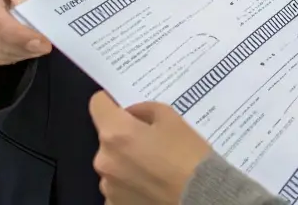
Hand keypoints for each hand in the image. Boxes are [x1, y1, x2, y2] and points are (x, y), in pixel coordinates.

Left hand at [90, 93, 211, 203]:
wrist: (200, 197)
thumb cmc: (187, 153)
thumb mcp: (170, 117)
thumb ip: (144, 110)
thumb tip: (131, 114)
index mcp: (115, 133)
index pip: (98, 104)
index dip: (111, 102)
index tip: (125, 108)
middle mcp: (104, 160)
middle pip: (107, 137)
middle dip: (123, 136)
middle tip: (150, 141)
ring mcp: (107, 187)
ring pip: (112, 163)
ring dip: (125, 161)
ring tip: (153, 166)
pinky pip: (117, 186)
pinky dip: (129, 184)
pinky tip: (150, 185)